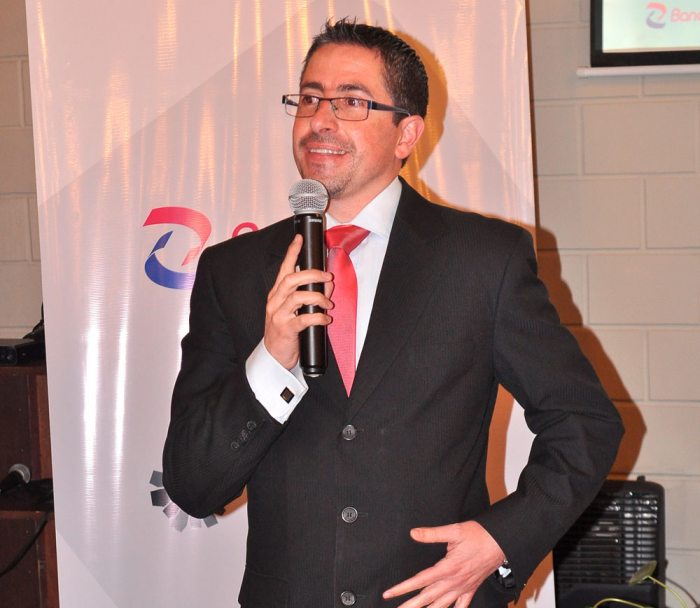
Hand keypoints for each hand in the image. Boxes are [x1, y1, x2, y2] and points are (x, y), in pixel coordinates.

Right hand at [264, 234, 332, 368]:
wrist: (273, 356)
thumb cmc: (285, 331)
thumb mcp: (294, 310)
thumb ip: (308, 296)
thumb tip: (327, 286)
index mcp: (276, 294)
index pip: (284, 269)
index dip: (292, 253)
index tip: (300, 239)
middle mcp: (275, 301)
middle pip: (291, 280)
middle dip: (312, 275)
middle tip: (327, 277)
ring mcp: (278, 315)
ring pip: (297, 297)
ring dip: (318, 297)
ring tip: (328, 304)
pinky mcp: (285, 329)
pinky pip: (304, 319)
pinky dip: (319, 317)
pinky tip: (326, 319)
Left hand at [383, 521, 505, 607]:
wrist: (501, 542)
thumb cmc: (479, 535)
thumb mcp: (454, 531)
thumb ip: (432, 534)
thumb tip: (414, 533)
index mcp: (448, 567)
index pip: (420, 581)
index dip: (403, 588)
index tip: (389, 594)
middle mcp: (454, 581)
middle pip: (428, 597)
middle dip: (410, 605)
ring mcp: (463, 587)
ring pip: (441, 605)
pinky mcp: (471, 588)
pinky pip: (461, 606)